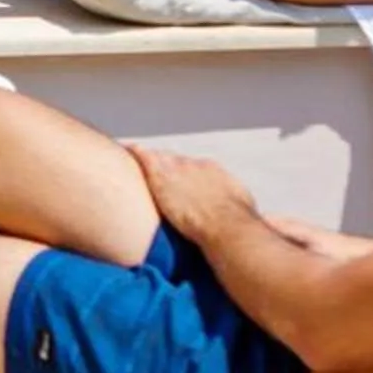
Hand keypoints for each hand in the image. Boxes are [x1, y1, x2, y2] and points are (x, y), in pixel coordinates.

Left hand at [127, 144, 258, 238]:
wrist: (225, 224)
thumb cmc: (236, 222)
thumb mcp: (241, 208)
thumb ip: (235, 205)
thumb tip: (244, 214)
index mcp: (214, 171)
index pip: (195, 167)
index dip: (186, 174)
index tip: (181, 181)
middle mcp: (194, 166)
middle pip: (176, 161)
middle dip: (167, 166)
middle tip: (158, 173)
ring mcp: (177, 170)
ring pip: (159, 159)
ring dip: (150, 160)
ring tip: (137, 157)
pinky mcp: (161, 177)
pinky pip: (146, 158)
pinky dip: (137, 153)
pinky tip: (128, 148)